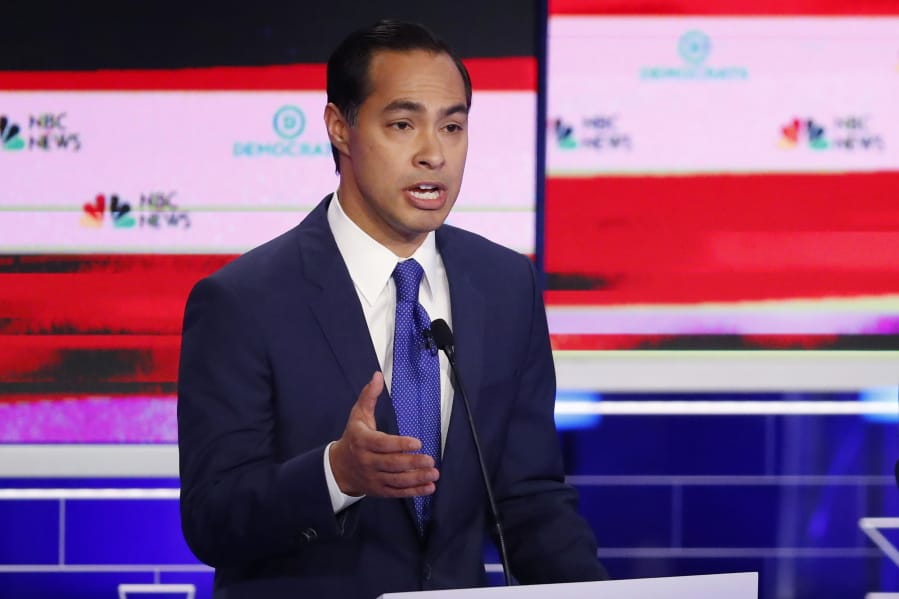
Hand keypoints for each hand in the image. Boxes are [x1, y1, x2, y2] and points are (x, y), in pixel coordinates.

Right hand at [329, 371, 439, 497]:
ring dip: (416, 478)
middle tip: (430, 460)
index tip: (417, 442)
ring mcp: (373, 477)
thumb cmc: (353, 438)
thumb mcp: (358, 415)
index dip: (400, 444)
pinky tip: (429, 487)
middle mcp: (367, 461)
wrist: (338, 468)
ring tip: (433, 474)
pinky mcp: (379, 489)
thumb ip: (369, 396)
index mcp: (363, 441)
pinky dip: (414, 491)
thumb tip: (377, 376)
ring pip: (396, 480)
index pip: (382, 444)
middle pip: (392, 464)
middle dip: (412, 463)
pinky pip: (397, 492)